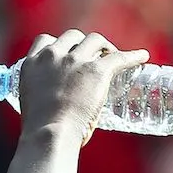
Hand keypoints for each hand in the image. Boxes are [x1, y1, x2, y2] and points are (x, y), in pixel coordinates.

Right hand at [19, 30, 148, 145]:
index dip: (60, 45)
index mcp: (32, 64)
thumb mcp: (30, 105)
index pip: (45, 41)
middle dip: (84, 45)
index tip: (68, 53)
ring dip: (104, 47)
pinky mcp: (96, 71)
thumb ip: (40, 97)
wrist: (50, 135)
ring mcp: (74, 62)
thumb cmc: (40, 131)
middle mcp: (52, 57)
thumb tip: (54, 110)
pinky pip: (119, 58)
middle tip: (94, 58)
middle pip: (73, 36)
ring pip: (95, 40)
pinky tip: (142, 57)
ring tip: (112, 58)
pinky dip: (132, 57)